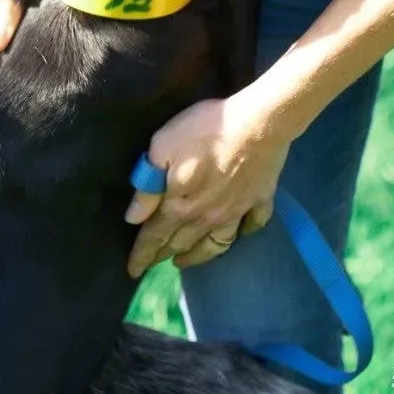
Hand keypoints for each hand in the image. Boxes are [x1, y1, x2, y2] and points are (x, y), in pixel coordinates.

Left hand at [124, 89, 289, 276]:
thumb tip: (133, 218)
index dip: (141, 254)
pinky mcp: (260, 200)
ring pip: (214, 245)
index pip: (154, 236)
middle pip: (181, 242)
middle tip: (153, 264)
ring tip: (184, 261)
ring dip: (197, 256)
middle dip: (163, 255)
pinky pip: (252, 225)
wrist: (258, 123)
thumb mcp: (163, 148)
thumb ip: (147, 186)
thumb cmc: (205, 130)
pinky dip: (244, 233)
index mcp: (180, 205)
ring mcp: (236, 211)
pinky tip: (240, 232)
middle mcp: (207, 217)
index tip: (132, 271)